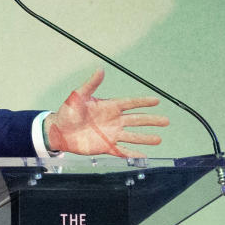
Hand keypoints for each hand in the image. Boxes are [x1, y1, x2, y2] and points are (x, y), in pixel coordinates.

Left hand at [44, 69, 168, 157]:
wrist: (58, 130)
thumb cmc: (67, 111)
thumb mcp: (78, 96)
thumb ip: (91, 84)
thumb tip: (100, 69)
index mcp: (109, 106)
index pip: (130, 103)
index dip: (143, 102)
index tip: (156, 100)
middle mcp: (113, 120)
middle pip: (137, 120)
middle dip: (151, 120)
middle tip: (166, 121)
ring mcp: (111, 134)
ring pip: (133, 136)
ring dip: (145, 138)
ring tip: (159, 139)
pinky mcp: (105, 146)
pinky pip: (122, 150)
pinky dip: (132, 154)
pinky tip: (143, 156)